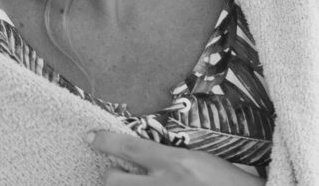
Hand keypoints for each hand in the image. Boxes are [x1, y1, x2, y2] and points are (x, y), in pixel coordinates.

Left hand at [87, 131, 264, 185]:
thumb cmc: (228, 182)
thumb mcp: (201, 160)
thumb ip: (173, 159)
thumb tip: (153, 157)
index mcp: (173, 162)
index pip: (128, 147)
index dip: (104, 141)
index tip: (90, 137)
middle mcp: (160, 184)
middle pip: (113, 180)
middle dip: (112, 176)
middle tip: (118, 173)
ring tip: (135, 183)